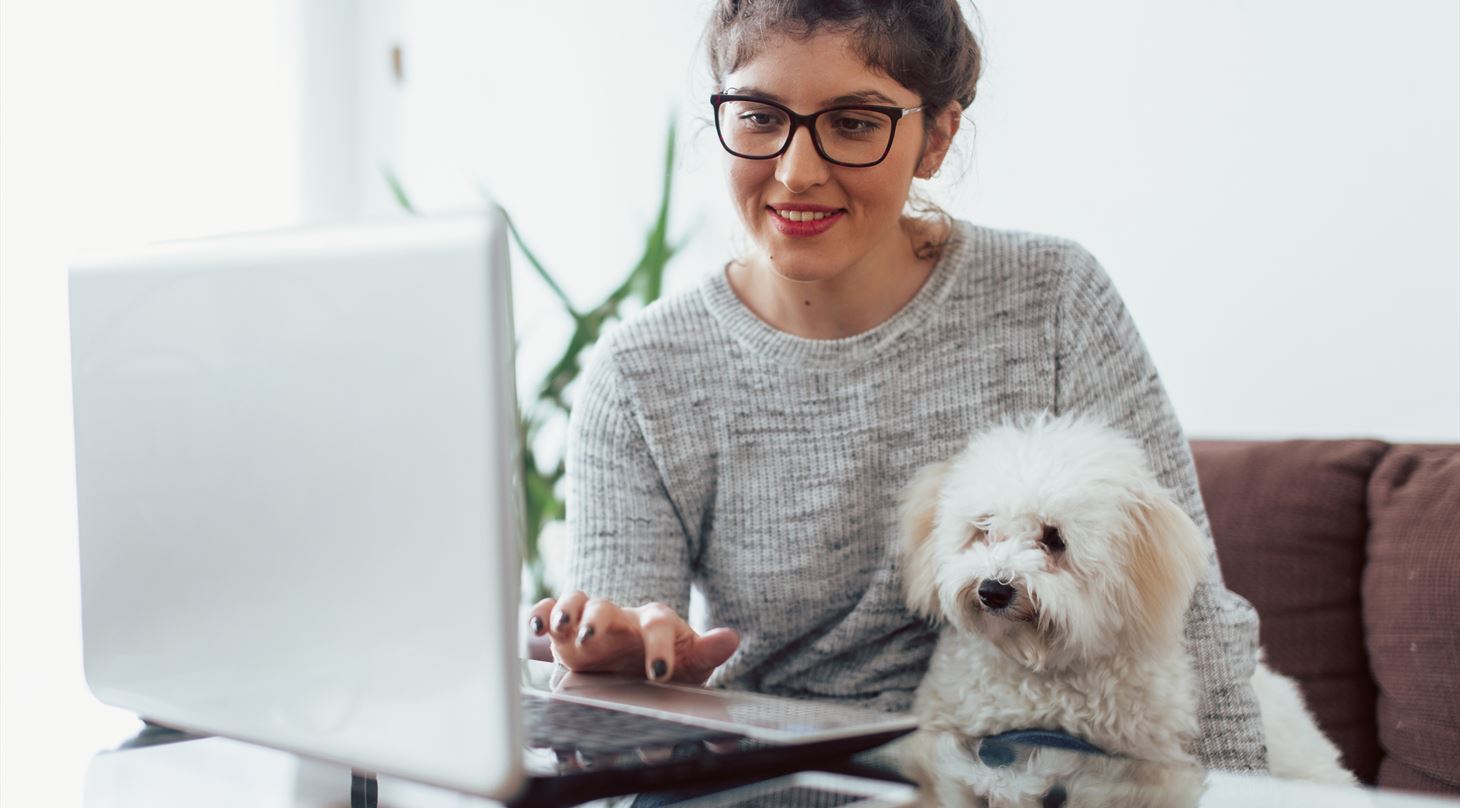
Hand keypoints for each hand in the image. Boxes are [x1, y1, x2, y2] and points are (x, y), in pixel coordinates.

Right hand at [528, 591, 738, 683]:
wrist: (639, 669)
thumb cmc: (668, 663)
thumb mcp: (692, 661)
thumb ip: (708, 651)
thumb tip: (731, 638)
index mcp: (654, 623)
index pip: (658, 625)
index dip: (659, 648)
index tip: (658, 674)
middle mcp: (620, 617)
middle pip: (607, 607)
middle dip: (597, 620)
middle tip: (592, 638)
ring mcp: (590, 621)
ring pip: (575, 603)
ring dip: (565, 612)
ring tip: (558, 628)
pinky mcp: (566, 633)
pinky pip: (549, 613)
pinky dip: (539, 615)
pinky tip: (532, 628)